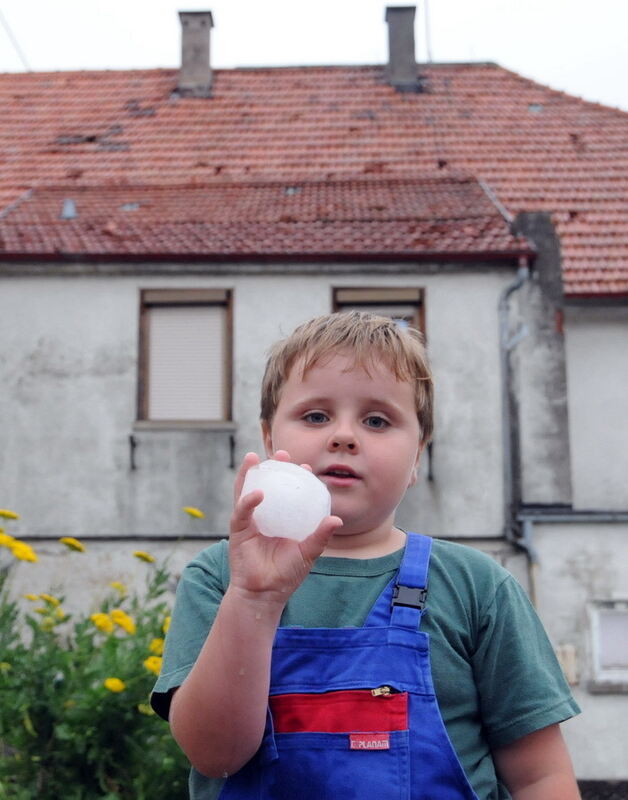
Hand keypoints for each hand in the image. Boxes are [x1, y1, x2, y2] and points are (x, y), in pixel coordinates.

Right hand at [228, 451, 342, 603]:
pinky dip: (248, 500)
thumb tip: (337, 519)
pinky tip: (257, 493)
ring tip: (254, 457)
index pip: (288, 492)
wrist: (265, 594)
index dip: (296, 477)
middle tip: (282, 454)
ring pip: (246, 490)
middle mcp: (265, 515)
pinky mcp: (238, 530)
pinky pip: (242, 511)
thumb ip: (320, 536)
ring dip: (249, 473)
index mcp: (282, 518)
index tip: (306, 466)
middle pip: (266, 484)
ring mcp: (250, 520)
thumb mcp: (308, 553)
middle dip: (273, 467)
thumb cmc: (286, 574)